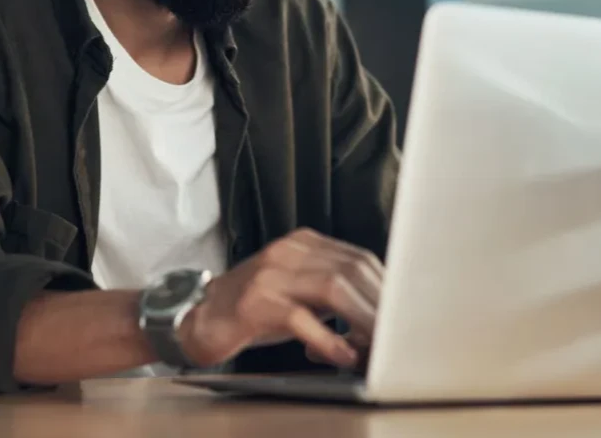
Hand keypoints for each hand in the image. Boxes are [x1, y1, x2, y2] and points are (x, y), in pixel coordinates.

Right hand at [177, 228, 384, 369]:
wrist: (197, 318)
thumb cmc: (255, 310)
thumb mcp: (298, 292)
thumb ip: (333, 297)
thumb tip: (377, 319)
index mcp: (305, 244)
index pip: (359, 258)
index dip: (384, 287)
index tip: (403, 314)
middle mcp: (290, 251)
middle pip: (351, 270)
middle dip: (379, 305)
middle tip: (396, 336)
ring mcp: (272, 274)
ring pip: (332, 288)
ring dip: (361, 320)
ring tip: (376, 347)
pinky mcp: (255, 303)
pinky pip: (300, 317)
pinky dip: (327, 338)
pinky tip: (342, 356)